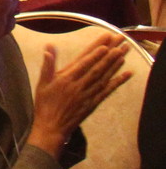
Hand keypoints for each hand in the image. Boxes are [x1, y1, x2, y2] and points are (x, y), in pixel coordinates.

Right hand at [29, 33, 131, 154]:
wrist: (52, 127)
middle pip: (97, 66)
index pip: (83, 62)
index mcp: (66, 78)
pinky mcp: (94, 102)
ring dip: (115, 63)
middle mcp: (79, 85)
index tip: (105, 42)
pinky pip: (108, 90)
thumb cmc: (45, 104)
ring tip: (124, 51)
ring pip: (104, 76)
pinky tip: (126, 73)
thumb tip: (49, 48)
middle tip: (120, 40)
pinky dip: (118, 81)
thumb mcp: (42, 84)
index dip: (95, 52)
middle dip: (110, 52)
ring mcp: (88, 94)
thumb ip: (47, 65)